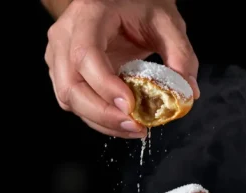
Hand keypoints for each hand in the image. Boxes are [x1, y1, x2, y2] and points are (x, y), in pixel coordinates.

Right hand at [44, 0, 199, 138]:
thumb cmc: (140, 5)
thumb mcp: (167, 23)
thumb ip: (180, 56)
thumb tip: (187, 93)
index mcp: (89, 13)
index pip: (86, 55)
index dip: (105, 85)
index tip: (130, 106)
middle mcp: (66, 34)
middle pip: (70, 85)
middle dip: (103, 114)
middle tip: (136, 125)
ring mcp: (58, 53)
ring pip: (68, 99)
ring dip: (101, 120)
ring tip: (134, 127)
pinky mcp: (62, 70)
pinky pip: (73, 102)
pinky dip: (97, 117)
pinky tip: (122, 120)